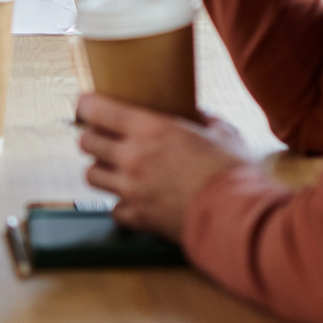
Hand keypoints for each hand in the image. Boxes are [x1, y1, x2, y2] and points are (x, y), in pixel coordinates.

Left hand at [74, 92, 257, 241]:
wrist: (237, 218)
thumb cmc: (234, 172)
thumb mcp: (224, 133)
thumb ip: (204, 119)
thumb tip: (197, 112)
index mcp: (150, 129)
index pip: (95, 110)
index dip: (86, 106)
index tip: (86, 105)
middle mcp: (132, 157)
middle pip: (85, 143)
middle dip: (91, 138)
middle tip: (104, 139)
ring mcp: (131, 190)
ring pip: (90, 176)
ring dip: (101, 170)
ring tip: (116, 170)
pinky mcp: (138, 218)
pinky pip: (113, 208)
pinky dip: (120, 205)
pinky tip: (135, 200)